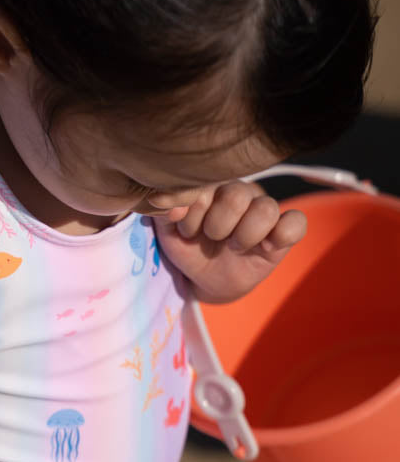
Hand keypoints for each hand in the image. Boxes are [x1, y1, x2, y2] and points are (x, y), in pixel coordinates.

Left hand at [152, 180, 306, 303]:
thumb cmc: (188, 245)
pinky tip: (263, 248)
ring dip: (244, 236)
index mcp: (214, 183)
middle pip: (237, 195)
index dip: (194, 213)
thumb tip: (170, 202)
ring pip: (266, 209)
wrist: (204, 277)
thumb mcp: (168, 229)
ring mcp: (265, 210)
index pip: (207, 185)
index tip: (187, 231)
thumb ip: (164, 210)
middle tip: (212, 238)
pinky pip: (297, 223)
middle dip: (217, 226)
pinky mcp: (284, 233)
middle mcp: (241, 191)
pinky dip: (282, 235)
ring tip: (234, 247)